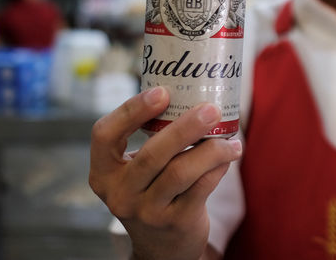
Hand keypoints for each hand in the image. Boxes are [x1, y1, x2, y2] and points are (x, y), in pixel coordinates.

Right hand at [89, 87, 241, 259]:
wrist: (161, 248)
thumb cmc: (153, 192)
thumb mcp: (137, 172)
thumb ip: (152, 141)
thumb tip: (194, 91)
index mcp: (104, 173)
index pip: (104, 135)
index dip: (131, 110)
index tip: (162, 92)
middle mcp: (120, 193)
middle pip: (152, 154)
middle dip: (185, 128)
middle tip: (210, 109)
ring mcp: (146, 211)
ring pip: (181, 172)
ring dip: (211, 149)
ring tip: (231, 138)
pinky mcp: (175, 223)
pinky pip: (201, 188)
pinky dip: (218, 167)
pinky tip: (229, 155)